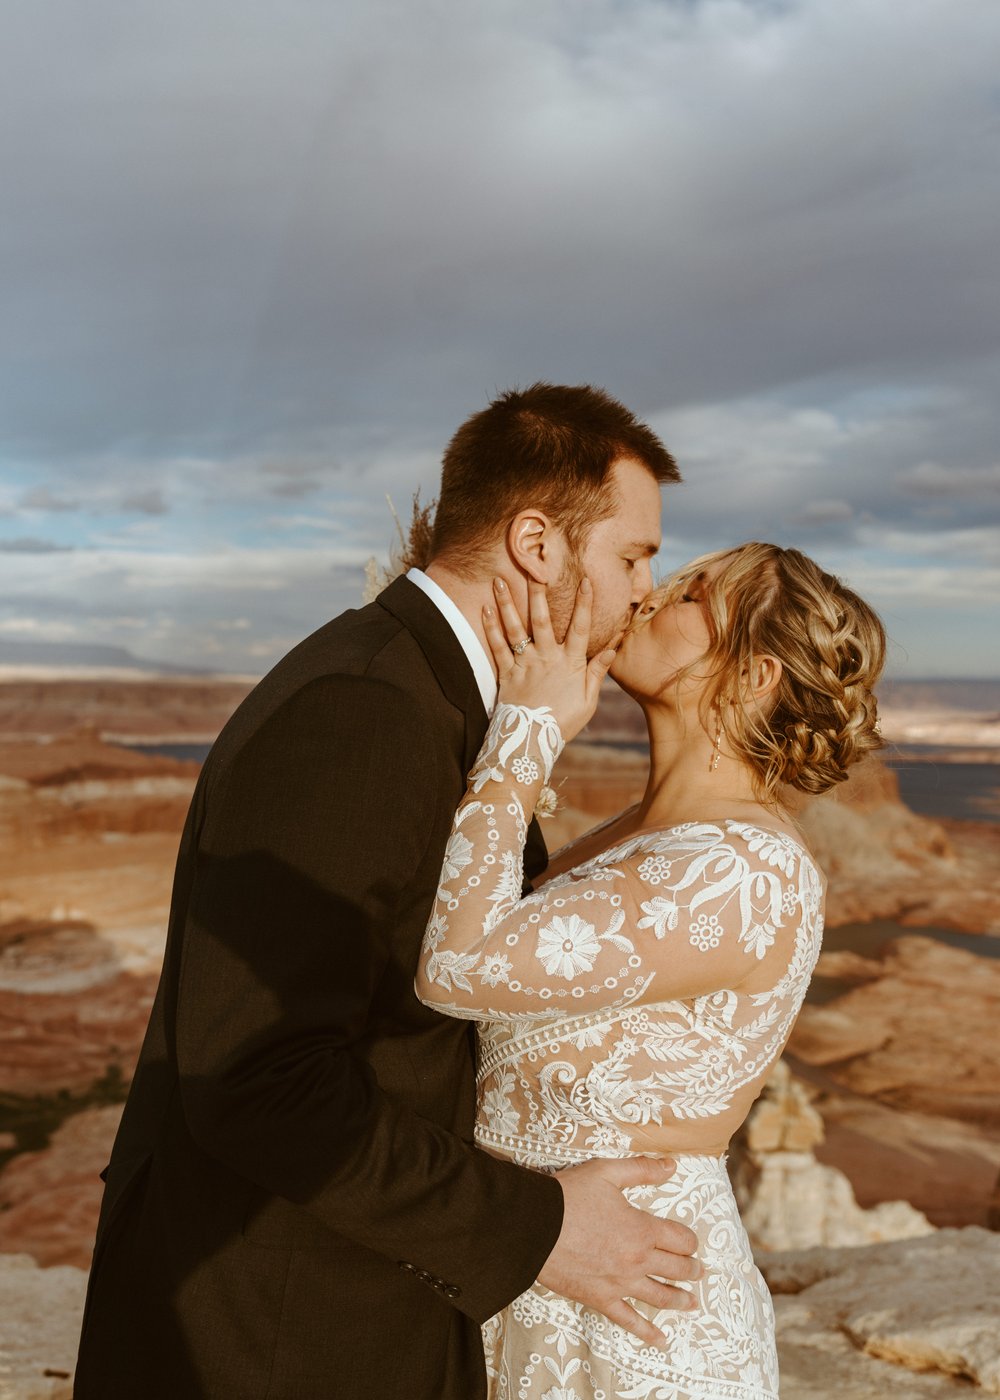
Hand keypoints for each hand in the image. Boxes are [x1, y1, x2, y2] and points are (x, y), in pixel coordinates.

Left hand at [484, 577, 615, 744]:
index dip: (584, 604)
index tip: (586, 580)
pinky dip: (490, 628)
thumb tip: (612, 647)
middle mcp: (546, 658)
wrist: (533, 742)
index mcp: (570, 663)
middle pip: (542, 620)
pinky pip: (497, 647)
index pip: (580, 628)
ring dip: (507, 603)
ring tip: (499, 580)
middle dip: (538, 593)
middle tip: (534, 568)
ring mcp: (524, 664)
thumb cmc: (564, 722)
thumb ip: (597, 672)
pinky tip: (485, 608)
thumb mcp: (588, 700)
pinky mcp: (506, 674)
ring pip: (515, 628)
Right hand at [537, 1156, 702, 1346]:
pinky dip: (647, 1333)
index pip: (680, 1239)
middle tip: (698, 1272)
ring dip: (679, 1300)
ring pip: (660, 1297)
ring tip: (691, 1303)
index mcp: (642, 1229)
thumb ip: (642, 1170)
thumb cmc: (569, 1196)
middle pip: (676, 1269)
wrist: (534, 1226)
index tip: (690, 1242)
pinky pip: (630, 1321)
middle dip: (691, 1270)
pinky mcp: (601, 1299)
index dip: (689, 1240)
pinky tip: (661, 1340)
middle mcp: (638, 1260)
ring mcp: (621, 1283)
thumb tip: (672, 1165)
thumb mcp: (606, 1173)